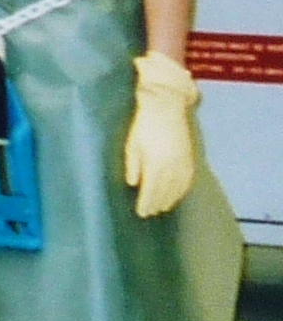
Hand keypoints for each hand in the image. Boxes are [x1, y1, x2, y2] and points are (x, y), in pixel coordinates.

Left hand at [124, 51, 198, 217]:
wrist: (167, 106)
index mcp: (156, 164)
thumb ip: (132, 165)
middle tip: (149, 214)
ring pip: (178, 188)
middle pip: (165, 192)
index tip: (141, 213)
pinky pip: (188, 179)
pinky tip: (177, 194)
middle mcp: (172, 166)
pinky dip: (182, 190)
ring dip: (170, 199)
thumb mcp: (132, 144)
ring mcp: (183, 162)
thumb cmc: (144, 124)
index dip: (146, 203)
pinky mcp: (190, 156)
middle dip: (156, 204)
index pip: (151, 190)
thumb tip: (132, 184)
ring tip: (161, 208)